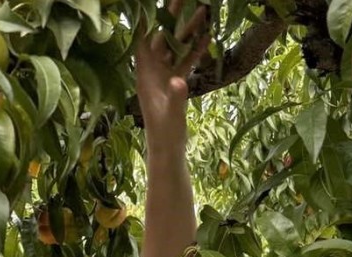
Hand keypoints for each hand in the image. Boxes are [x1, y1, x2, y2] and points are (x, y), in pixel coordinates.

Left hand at [135, 0, 209, 136]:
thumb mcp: (171, 113)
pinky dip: (195, 48)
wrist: (167, 148)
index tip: (152, 4)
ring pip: (176, 47)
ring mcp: (163, 76)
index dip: (147, 22)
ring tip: (204, 10)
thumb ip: (176, 96)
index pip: (143, 42)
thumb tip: (180, 81)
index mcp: (144, 75)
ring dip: (188, 30)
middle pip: (160, 38)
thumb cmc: (165, 132)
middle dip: (172, 18)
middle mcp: (151, 72)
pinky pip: (185, 60)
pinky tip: (208, 35)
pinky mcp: (174, 82)